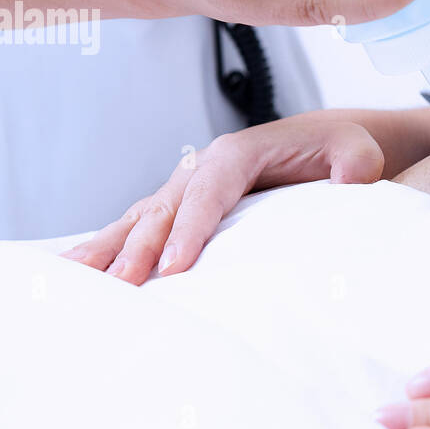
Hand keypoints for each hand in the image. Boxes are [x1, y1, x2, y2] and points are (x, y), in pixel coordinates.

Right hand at [61, 112, 384, 283]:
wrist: (326, 141)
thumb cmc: (339, 148)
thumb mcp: (357, 150)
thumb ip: (355, 161)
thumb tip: (351, 177)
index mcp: (239, 153)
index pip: (209, 192)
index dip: (190, 229)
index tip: (176, 268)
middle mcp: (202, 166)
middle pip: (164, 208)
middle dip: (139, 247)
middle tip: (120, 286)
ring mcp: (186, 185)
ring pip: (141, 217)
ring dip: (109, 247)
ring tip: (72, 276)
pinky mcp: (181, 205)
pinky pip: (140, 225)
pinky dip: (110, 245)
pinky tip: (77, 270)